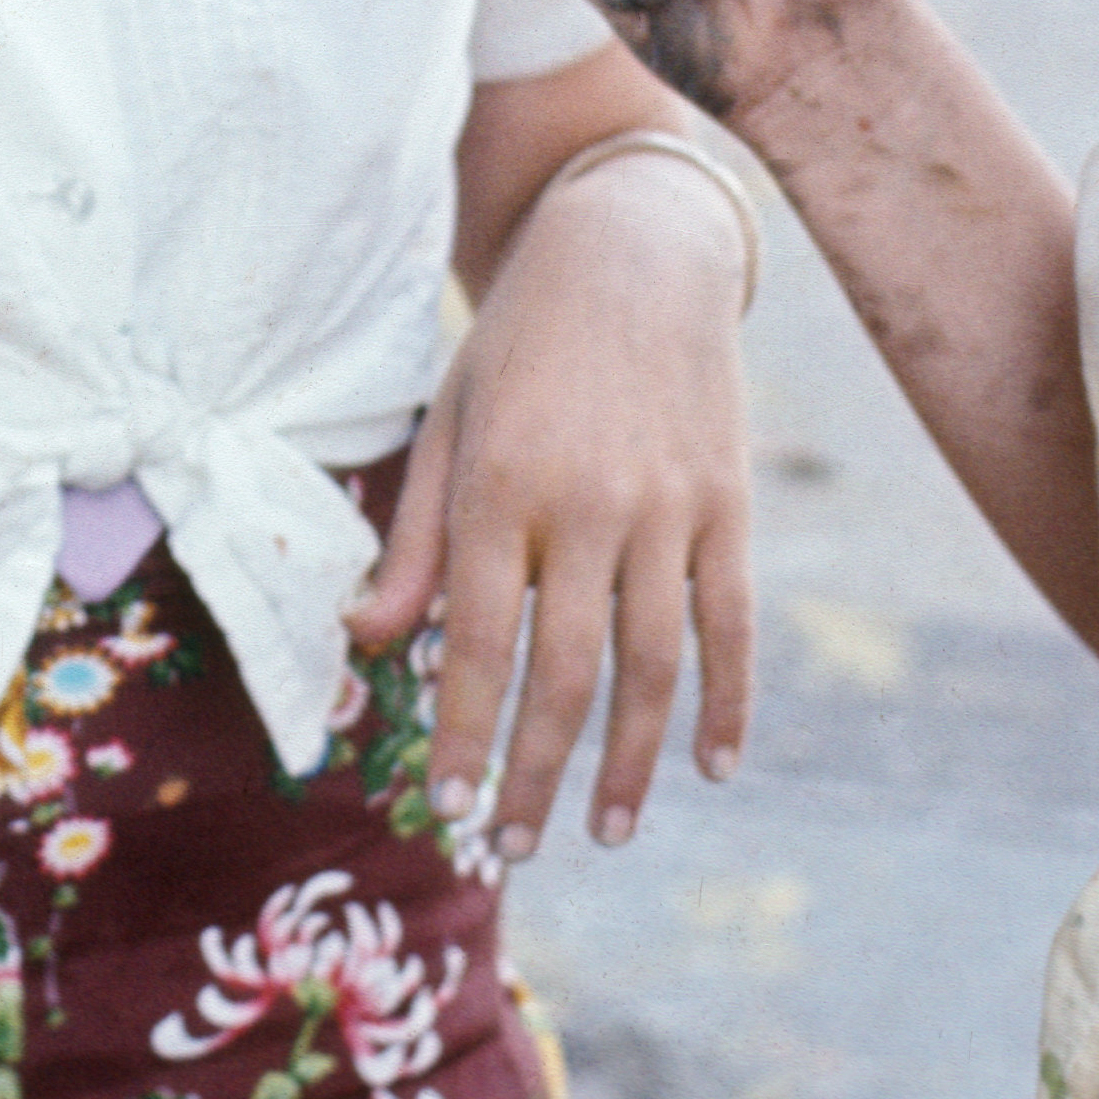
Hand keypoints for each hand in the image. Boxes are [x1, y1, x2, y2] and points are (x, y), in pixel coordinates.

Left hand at [351, 156, 758, 855]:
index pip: (473, 640)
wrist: (631, 251)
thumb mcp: (447, 423)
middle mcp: (586, 505)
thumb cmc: (519, 347)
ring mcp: (667, 508)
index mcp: (500, 486)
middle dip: (533, 773)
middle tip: (510, 847)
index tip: (446, 805)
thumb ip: (413, 539)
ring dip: (629, 762)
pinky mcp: (728, 505)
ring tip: (606, 830)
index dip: (461, 730)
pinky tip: (710, 764)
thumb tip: (365, 639)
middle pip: (564, 673)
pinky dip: (727, 701)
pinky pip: (733, 623)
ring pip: (652, 665)